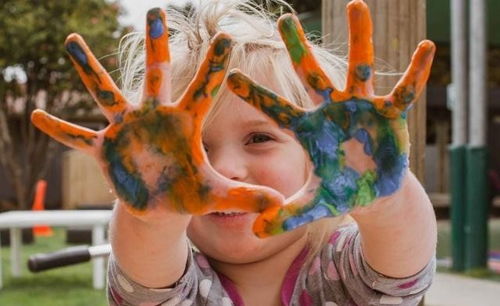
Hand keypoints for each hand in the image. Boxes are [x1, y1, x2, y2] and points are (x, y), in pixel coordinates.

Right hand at [32, 8, 281, 217]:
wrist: (161, 205)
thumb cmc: (189, 193)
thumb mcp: (215, 195)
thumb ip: (244, 197)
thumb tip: (278, 205)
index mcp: (185, 124)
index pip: (203, 90)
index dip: (214, 66)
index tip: (226, 37)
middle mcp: (154, 117)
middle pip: (155, 75)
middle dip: (156, 45)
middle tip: (156, 11)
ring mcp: (127, 129)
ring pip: (107, 93)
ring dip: (90, 70)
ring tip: (73, 40)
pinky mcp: (105, 149)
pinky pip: (78, 137)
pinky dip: (60, 129)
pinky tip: (36, 116)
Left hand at [227, 0, 434, 236]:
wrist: (372, 191)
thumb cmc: (340, 191)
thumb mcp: (312, 204)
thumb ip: (284, 216)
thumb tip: (253, 234)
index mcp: (309, 130)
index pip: (276, 110)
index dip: (255, 95)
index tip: (229, 75)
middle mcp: (331, 111)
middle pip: (311, 76)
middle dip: (299, 48)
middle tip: (285, 18)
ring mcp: (360, 109)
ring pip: (359, 69)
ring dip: (360, 39)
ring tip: (356, 4)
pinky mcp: (389, 115)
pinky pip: (403, 91)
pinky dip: (414, 72)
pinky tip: (426, 48)